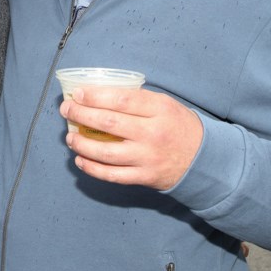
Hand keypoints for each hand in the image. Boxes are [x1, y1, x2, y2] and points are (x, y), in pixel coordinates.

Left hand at [59, 87, 203, 190]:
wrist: (204, 159)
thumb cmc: (179, 126)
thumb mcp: (165, 105)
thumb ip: (138, 100)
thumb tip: (100, 93)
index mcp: (159, 110)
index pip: (122, 100)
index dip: (95, 96)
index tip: (78, 93)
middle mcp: (152, 134)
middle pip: (109, 123)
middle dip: (81, 114)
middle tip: (66, 110)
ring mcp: (147, 157)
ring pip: (106, 152)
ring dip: (82, 144)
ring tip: (69, 137)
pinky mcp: (144, 176)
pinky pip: (112, 175)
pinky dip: (93, 168)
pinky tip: (80, 160)